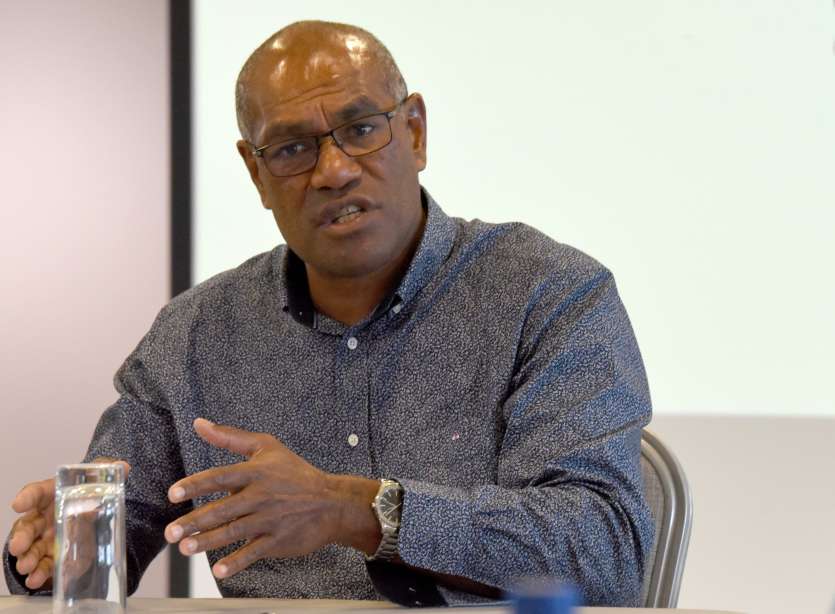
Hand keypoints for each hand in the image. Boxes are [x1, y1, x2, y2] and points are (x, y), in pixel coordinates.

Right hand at [7, 459, 129, 590]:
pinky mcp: (54, 555)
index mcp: (51, 495)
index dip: (27, 497)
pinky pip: (44, 565)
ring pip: (31, 548)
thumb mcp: (97, 481)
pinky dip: (39, 573)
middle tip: (18, 546)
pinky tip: (36, 579)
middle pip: (28, 525)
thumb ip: (106, 472)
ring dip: (27, 558)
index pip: (37, 492)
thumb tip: (123, 466)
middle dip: (21, 536)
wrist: (93, 514)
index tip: (19, 504)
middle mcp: (43, 518)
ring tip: (27, 566)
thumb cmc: (86, 494)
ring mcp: (45, 539)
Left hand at [164, 418, 379, 578]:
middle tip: (171, 532)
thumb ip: (230, 437)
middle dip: (195, 521)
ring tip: (186, 549)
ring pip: (234, 532)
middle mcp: (262, 495)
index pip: (221, 477)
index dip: (196, 485)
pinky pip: (254, 552)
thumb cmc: (296, 472)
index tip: (173, 494)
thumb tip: (198, 423)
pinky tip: (219, 570)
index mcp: (257, 472)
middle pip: (223, 509)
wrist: (332, 502)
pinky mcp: (278, 540)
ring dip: (208, 542)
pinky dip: (237, 562)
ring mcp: (270, 519)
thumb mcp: (267, 447)